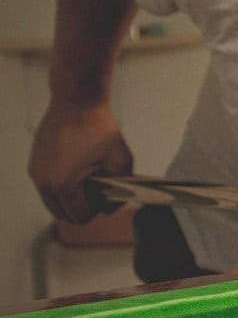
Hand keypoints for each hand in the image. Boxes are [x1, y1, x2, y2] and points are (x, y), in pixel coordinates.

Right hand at [28, 103, 132, 222]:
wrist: (76, 101)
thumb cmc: (99, 128)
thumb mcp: (121, 160)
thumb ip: (122, 189)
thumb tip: (111, 209)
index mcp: (63, 186)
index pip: (80, 216)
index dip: (98, 208)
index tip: (106, 190)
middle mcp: (44, 183)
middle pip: (64, 214)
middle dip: (83, 207)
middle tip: (98, 187)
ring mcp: (36, 173)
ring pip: (54, 203)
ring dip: (71, 199)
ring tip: (88, 178)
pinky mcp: (34, 164)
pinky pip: (48, 188)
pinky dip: (62, 187)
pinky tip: (77, 169)